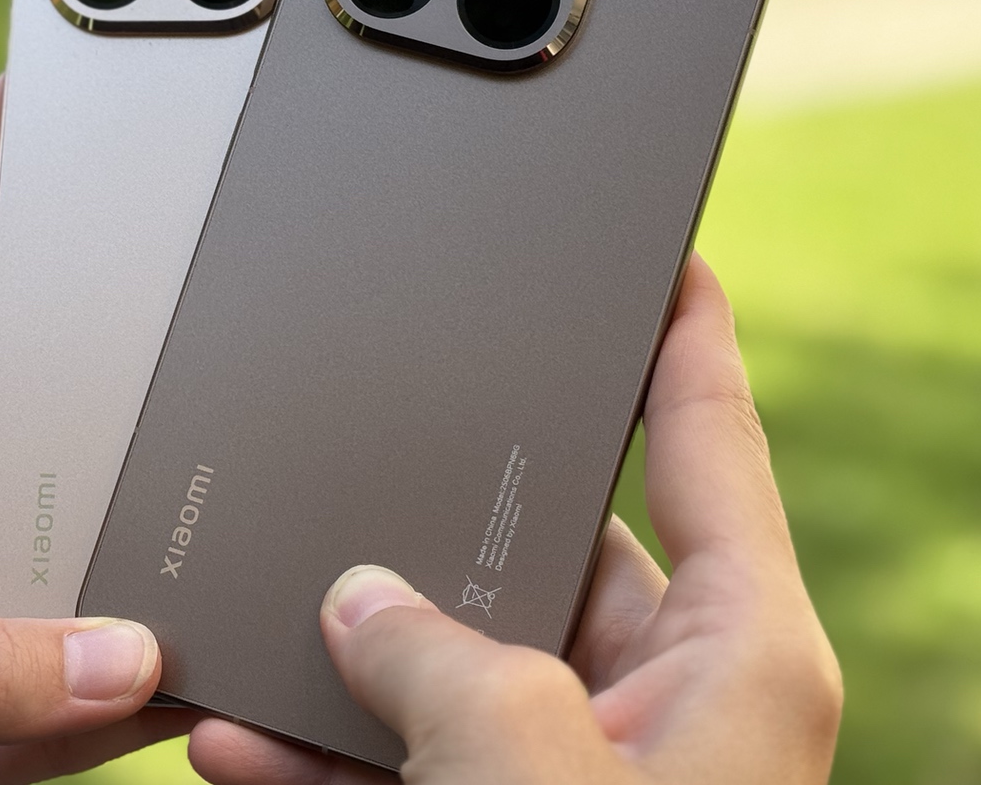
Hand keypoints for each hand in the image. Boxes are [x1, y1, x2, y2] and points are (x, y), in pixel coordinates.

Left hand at [0, 82, 190, 784]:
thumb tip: (123, 656)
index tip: (56, 94)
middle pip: (41, 425)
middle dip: (127, 392)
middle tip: (222, 353)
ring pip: (75, 573)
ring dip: (141, 568)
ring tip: (225, 546)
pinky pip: (70, 705)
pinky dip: (134, 697)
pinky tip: (194, 679)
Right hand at [188, 255, 840, 784]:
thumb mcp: (517, 763)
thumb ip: (435, 654)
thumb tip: (359, 601)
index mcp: (743, 655)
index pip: (714, 443)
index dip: (683, 334)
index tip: (660, 249)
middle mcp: (679, 707)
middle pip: (555, 559)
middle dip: (436, 534)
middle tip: (362, 457)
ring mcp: (593, 780)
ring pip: (465, 676)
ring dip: (354, 665)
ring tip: (252, 630)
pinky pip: (425, 769)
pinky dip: (336, 760)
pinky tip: (237, 745)